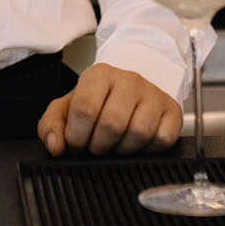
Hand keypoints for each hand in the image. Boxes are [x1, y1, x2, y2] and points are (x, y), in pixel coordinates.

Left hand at [38, 63, 183, 156]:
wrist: (129, 91)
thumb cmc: (96, 102)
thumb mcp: (66, 109)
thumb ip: (51, 126)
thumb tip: (56, 147)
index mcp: (99, 75)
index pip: (85, 109)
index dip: (78, 136)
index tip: (77, 143)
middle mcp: (129, 79)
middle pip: (113, 124)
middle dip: (100, 146)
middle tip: (96, 146)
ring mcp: (153, 94)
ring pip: (139, 133)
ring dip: (123, 150)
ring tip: (116, 145)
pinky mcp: (172, 110)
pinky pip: (163, 139)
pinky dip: (148, 150)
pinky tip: (137, 144)